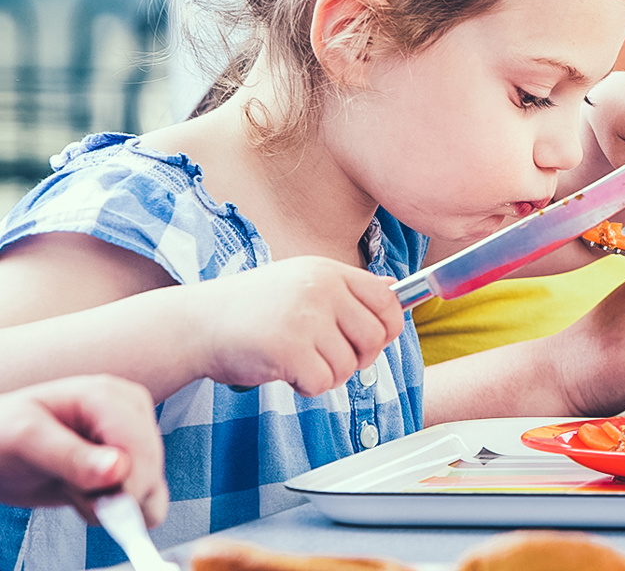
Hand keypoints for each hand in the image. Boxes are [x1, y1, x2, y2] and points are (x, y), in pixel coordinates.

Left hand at [0, 375, 166, 526]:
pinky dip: (122, 511)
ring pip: (153, 489)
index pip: (141, 446)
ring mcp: (132, 441)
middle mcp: (128, 416)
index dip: (128, 483)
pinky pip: (148, 499)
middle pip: (151, 470)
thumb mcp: (25, 440)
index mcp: (108, 397)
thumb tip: (118, 469)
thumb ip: (70, 456)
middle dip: (114, 493)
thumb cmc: (4, 433)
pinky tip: (91, 498)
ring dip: (115, 503)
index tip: (102, 507)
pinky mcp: (131, 466)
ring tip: (76, 487)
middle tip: (73, 488)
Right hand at [193, 257, 402, 396]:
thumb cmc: (250, 309)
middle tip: (329, 358)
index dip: (389, 328)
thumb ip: (345, 291)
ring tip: (298, 361)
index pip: (388, 300)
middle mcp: (321, 289)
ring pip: (349, 365)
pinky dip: (308, 387)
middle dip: (359, 358)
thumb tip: (394, 291)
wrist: (195, 324)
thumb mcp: (301, 283)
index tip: (374, 341)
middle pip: (375, 337)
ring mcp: (306, 318)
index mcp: (328, 272)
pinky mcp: (289, 349)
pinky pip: (324, 382)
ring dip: (327, 374)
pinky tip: (286, 373)